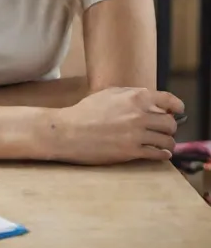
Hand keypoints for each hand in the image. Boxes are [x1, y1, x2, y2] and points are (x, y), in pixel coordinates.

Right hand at [34, 87, 183, 164]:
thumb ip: (131, 94)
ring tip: (163, 143)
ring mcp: (136, 134)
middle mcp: (139, 115)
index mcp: (135, 97)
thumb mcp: (108, 93)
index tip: (178, 110)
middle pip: (170, 123)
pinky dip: (163, 154)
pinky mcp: (132, 152)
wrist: (69, 131)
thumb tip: (150, 99)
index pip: (168, 100)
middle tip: (165, 129)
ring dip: (168, 141)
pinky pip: (157, 154)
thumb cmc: (86, 111)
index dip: (177, 106)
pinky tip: (161, 153)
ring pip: (167, 140)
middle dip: (170, 126)